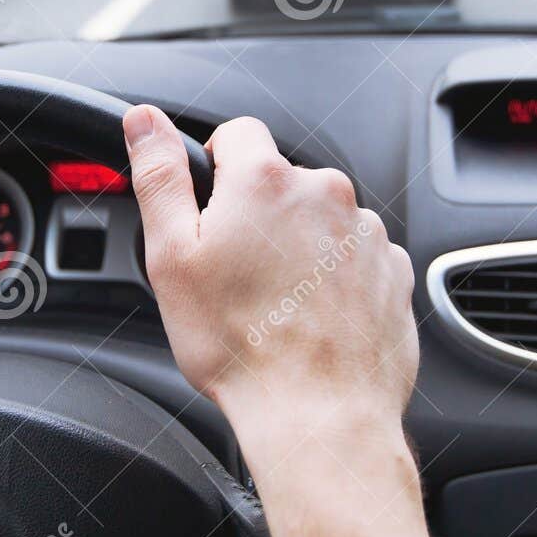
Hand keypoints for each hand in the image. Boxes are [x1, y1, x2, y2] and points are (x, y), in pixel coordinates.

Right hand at [122, 104, 429, 536]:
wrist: (319, 416)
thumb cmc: (240, 347)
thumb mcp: (172, 257)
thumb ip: (159, 176)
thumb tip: (144, 120)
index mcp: (266, 180)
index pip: (238, 135)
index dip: (215, 171)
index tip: (209, 216)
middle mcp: (326, 193)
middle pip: (281, 183)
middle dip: (258, 218)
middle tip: (235, 277)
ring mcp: (366, 233)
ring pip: (319, 223)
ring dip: (299, 250)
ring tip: (276, 308)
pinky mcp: (393, 272)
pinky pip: (355, 259)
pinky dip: (334, 280)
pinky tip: (312, 321)